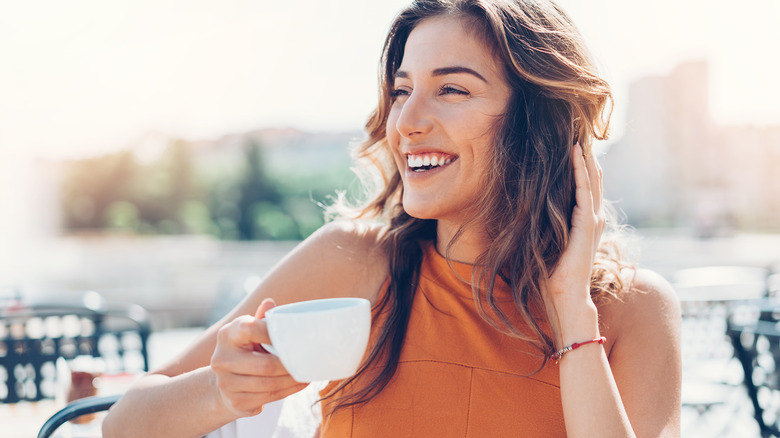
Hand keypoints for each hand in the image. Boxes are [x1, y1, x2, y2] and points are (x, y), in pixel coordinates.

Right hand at [210, 298, 307, 416]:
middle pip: (265, 365)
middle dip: (290, 365)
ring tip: (306, 373)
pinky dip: (287, 391)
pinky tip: (298, 384)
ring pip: (269, 384)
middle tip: (308, 361)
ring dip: (292, 380)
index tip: (293, 335)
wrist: (224, 383)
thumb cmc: (246, 350)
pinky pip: (268, 397)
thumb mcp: (250, 332)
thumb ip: (261, 319)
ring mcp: (226, 383)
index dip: (273, 332)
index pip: (251, 329)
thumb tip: (269, 302)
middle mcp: (222, 359)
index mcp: (227, 335)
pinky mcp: (236, 401)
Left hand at [544, 144, 604, 341]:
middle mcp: (592, 220)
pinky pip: (584, 191)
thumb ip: (540, 229)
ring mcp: (592, 221)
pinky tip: (578, 155)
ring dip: (586, 159)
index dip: (582, 168)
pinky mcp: (587, 224)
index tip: (574, 147)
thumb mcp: (545, 245)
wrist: (565, 295)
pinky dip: (581, 172)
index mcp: (583, 224)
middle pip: (592, 180)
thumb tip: (517, 217)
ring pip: (591, 181)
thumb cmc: (552, 276)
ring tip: (582, 138)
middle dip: (588, 158)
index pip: (585, 189)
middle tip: (583, 134)